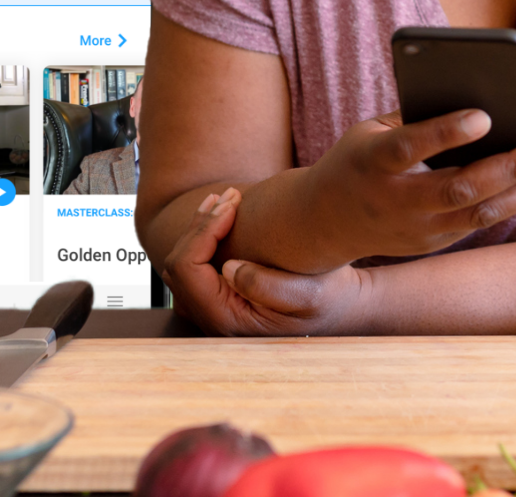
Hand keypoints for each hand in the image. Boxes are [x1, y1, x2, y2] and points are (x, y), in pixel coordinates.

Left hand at [161, 188, 372, 335]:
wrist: (337, 307)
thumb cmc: (327, 299)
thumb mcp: (309, 294)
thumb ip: (266, 286)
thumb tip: (228, 269)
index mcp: (227, 320)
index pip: (188, 269)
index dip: (203, 231)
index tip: (232, 206)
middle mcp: (211, 319)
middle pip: (179, 264)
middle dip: (201, 224)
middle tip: (231, 195)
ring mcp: (211, 309)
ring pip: (181, 262)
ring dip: (200, 227)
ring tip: (226, 199)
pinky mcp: (217, 297)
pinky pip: (193, 264)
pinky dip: (204, 236)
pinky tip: (224, 214)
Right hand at [296, 109, 515, 264]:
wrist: (324, 223)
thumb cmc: (358, 159)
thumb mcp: (370, 131)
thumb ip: (416, 118)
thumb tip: (478, 100)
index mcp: (372, 162)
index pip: (410, 147)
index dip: (446, 133)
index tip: (484, 115)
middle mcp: (395, 201)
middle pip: (458, 187)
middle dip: (509, 168)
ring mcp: (416, 229)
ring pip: (480, 212)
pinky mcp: (432, 244)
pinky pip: (480, 221)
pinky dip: (515, 200)